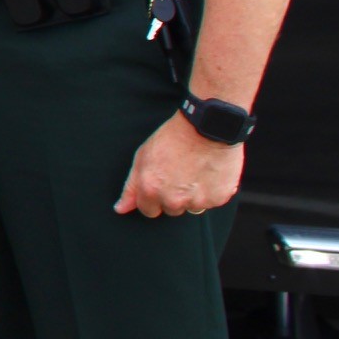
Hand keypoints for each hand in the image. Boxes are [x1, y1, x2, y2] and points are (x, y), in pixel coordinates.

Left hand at [116, 115, 242, 216]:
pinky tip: (209, 172)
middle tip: (180, 173)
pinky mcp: (218, 198)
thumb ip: (132, 187)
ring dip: (193, 196)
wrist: (207, 127)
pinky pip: (212, 202)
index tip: (161, 184)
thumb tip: (121, 209)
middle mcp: (173, 200)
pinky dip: (212, 191)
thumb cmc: (173, 138)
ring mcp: (197, 201)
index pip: (148, 211)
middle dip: (174, 197)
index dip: (153, 198)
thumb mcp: (143, 157)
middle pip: (171, 210)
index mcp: (151, 190)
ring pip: (193, 207)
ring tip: (195, 171)